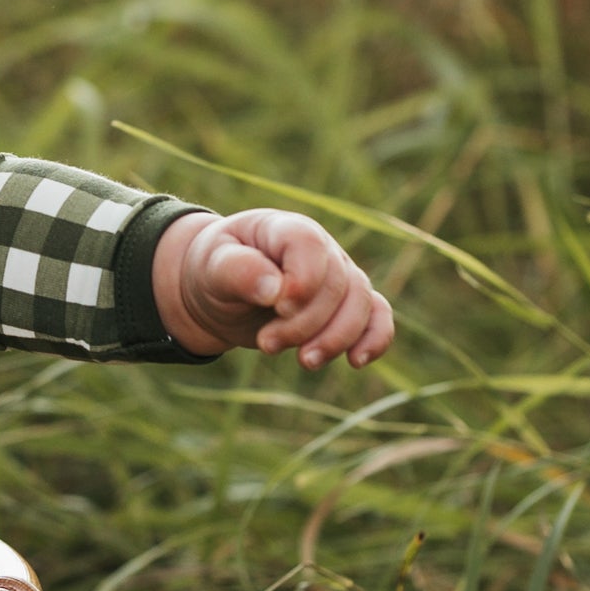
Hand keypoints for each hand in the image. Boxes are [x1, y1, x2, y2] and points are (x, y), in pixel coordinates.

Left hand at [155, 207, 393, 368]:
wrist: (218, 293)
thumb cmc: (214, 271)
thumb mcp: (212, 267)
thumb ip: (239, 271)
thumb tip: (275, 290)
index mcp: (285, 229)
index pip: (310, 245)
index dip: (302, 280)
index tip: (277, 307)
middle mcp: (321, 249)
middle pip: (335, 284)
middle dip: (304, 323)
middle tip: (266, 344)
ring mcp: (339, 275)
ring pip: (360, 304)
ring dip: (335, 338)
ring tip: (304, 361)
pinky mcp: (346, 305)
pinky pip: (377, 317)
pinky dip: (374, 339)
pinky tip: (356, 361)